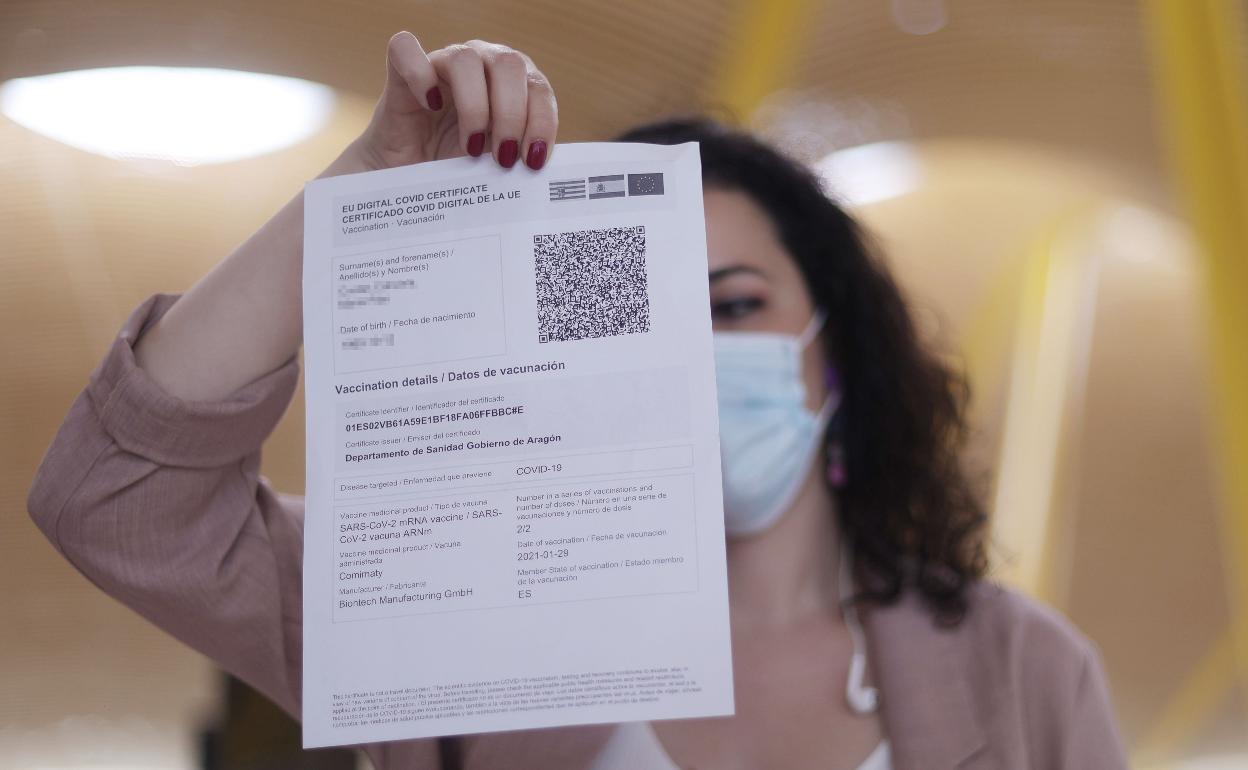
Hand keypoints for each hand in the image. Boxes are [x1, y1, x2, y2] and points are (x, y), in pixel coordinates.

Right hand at [351, 33, 557, 171]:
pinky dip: (420, 75)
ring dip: (475, 106)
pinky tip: (430, 106)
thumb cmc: (457, 174)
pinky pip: (406, 50)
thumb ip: (521, 160)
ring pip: (466, 58)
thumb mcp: (497, 169)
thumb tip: (544, 171)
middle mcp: (481, 66)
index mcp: (513, 86)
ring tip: (470, 147)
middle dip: (512, 114)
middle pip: (508, 64)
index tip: (533, 160)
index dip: (542, 121)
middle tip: (503, 158)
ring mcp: (441, 66)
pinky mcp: (400, 73)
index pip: (538, 87)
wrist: (406, 184)